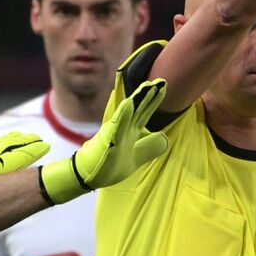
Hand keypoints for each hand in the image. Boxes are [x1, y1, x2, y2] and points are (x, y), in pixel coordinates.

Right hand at [38, 79, 169, 203]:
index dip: (153, 100)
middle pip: (139, 108)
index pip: (144, 112)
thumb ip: (150, 147)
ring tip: (148, 85)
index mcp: (130, 131)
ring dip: (138, 99)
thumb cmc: (111, 165)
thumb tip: (165, 138)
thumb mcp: (136, 157)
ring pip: (128, 112)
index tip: (163, 86)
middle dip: (149, 95)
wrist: (89, 175)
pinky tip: (129, 102)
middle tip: (161, 80)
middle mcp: (123, 128)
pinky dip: (123, 114)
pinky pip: (117, 125)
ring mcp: (115, 132)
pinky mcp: (108, 140)